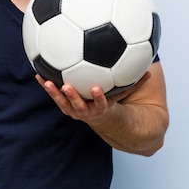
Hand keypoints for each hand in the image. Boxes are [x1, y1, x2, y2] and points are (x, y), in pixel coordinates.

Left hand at [35, 71, 150, 123]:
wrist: (102, 119)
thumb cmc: (113, 101)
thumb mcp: (124, 93)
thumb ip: (135, 82)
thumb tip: (151, 69)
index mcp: (102, 108)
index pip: (102, 104)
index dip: (99, 98)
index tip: (97, 89)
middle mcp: (87, 111)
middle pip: (79, 106)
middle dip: (73, 97)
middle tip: (67, 87)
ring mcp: (75, 110)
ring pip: (64, 104)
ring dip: (55, 94)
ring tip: (47, 82)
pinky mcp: (65, 105)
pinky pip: (55, 96)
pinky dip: (47, 87)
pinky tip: (38, 74)